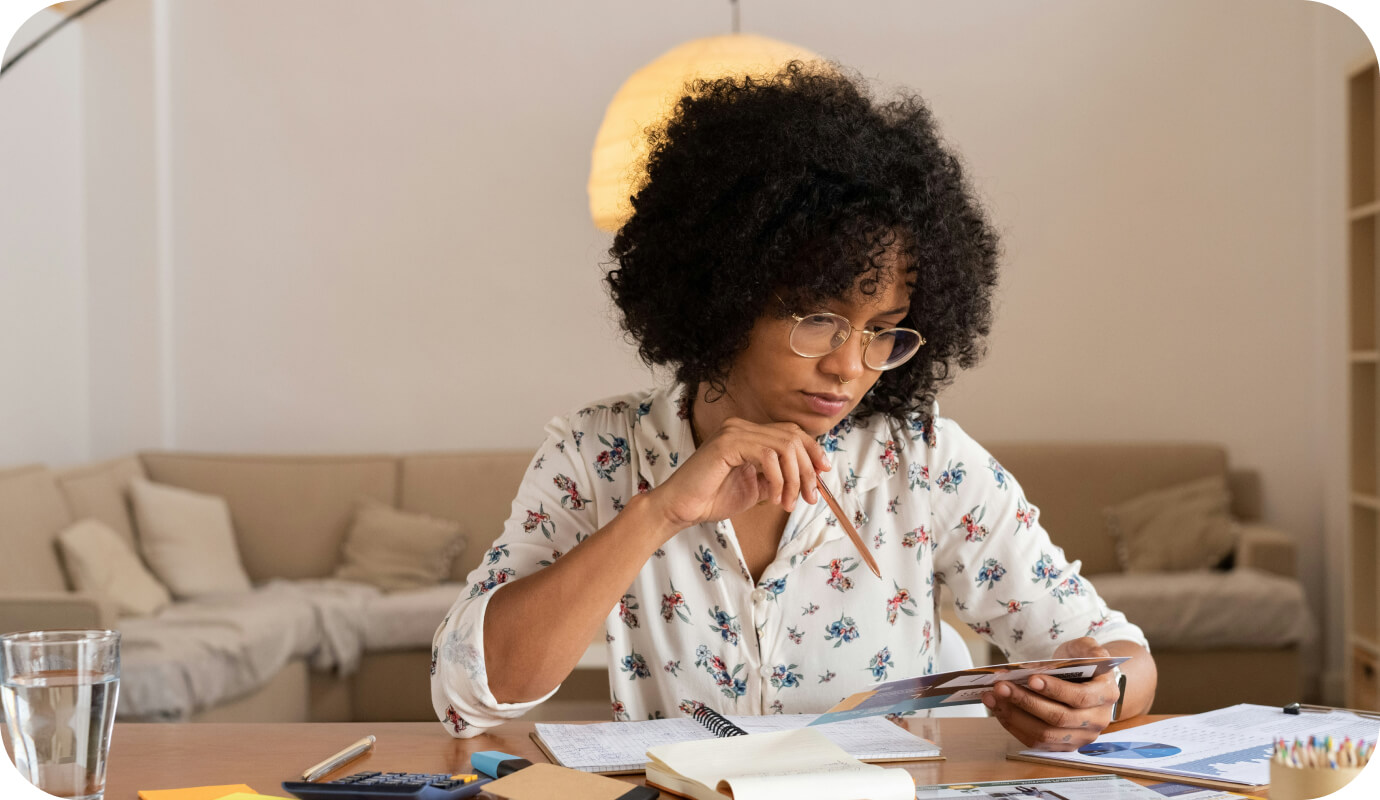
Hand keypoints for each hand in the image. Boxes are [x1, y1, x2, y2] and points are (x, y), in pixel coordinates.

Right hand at [645, 417, 830, 531]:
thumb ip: (778, 477)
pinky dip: (777, 480)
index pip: (791, 432)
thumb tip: (809, 477)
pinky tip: (771, 498)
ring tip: (787, 503)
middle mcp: (741, 426)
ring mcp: (734, 432)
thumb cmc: (712, 498)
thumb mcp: (756, 487)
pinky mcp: (728, 443)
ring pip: (784, 446)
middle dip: (808, 469)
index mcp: (748, 433)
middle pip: (793, 437)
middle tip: (809, 497)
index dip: (812, 450)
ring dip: (794, 479)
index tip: (823, 473)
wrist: (681, 508)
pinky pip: (768, 456)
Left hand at [982, 637, 1120, 750]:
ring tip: (992, 696)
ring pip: (1044, 734)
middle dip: (1025, 701)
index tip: (1030, 678)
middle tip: (1000, 686)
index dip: (1055, 689)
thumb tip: (1086, 655)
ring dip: (1014, 715)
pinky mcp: (1062, 745)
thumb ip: (1089, 649)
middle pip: (1058, 718)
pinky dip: (1013, 725)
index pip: (1080, 697)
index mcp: (1106, 695)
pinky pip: (1035, 742)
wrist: (1086, 682)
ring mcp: (1079, 737)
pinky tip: (997, 708)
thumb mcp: (1087, 648)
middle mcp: (1096, 720)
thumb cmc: (1082, 663)